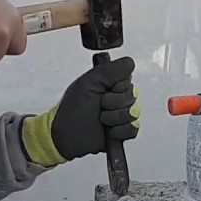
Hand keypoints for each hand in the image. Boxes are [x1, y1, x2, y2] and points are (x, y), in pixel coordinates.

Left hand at [21, 57, 140, 166]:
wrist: (66, 138)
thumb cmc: (72, 110)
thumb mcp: (87, 83)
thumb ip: (110, 70)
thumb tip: (130, 62)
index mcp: (108, 84)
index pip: (127, 78)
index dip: (117, 86)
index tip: (104, 91)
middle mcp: (116, 97)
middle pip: (132, 95)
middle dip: (114, 103)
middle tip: (100, 107)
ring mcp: (121, 116)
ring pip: (134, 112)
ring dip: (115, 117)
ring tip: (101, 121)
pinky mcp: (123, 133)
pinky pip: (134, 128)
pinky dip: (120, 131)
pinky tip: (109, 132)